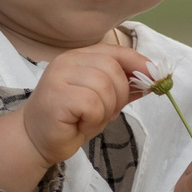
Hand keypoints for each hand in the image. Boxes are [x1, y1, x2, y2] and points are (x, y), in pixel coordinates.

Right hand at [0, 44, 152, 191]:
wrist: (36, 140)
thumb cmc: (70, 119)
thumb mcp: (102, 100)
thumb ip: (123, 87)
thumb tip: (153, 79)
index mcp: (79, 57)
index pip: (116, 51)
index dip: (138, 63)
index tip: (155, 78)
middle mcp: (67, 61)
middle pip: (113, 69)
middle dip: (120, 95)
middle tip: (107, 113)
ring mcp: (59, 76)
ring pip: (104, 87)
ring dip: (105, 110)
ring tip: (90, 119)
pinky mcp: (57, 96)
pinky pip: (92, 104)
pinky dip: (93, 119)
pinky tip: (80, 124)